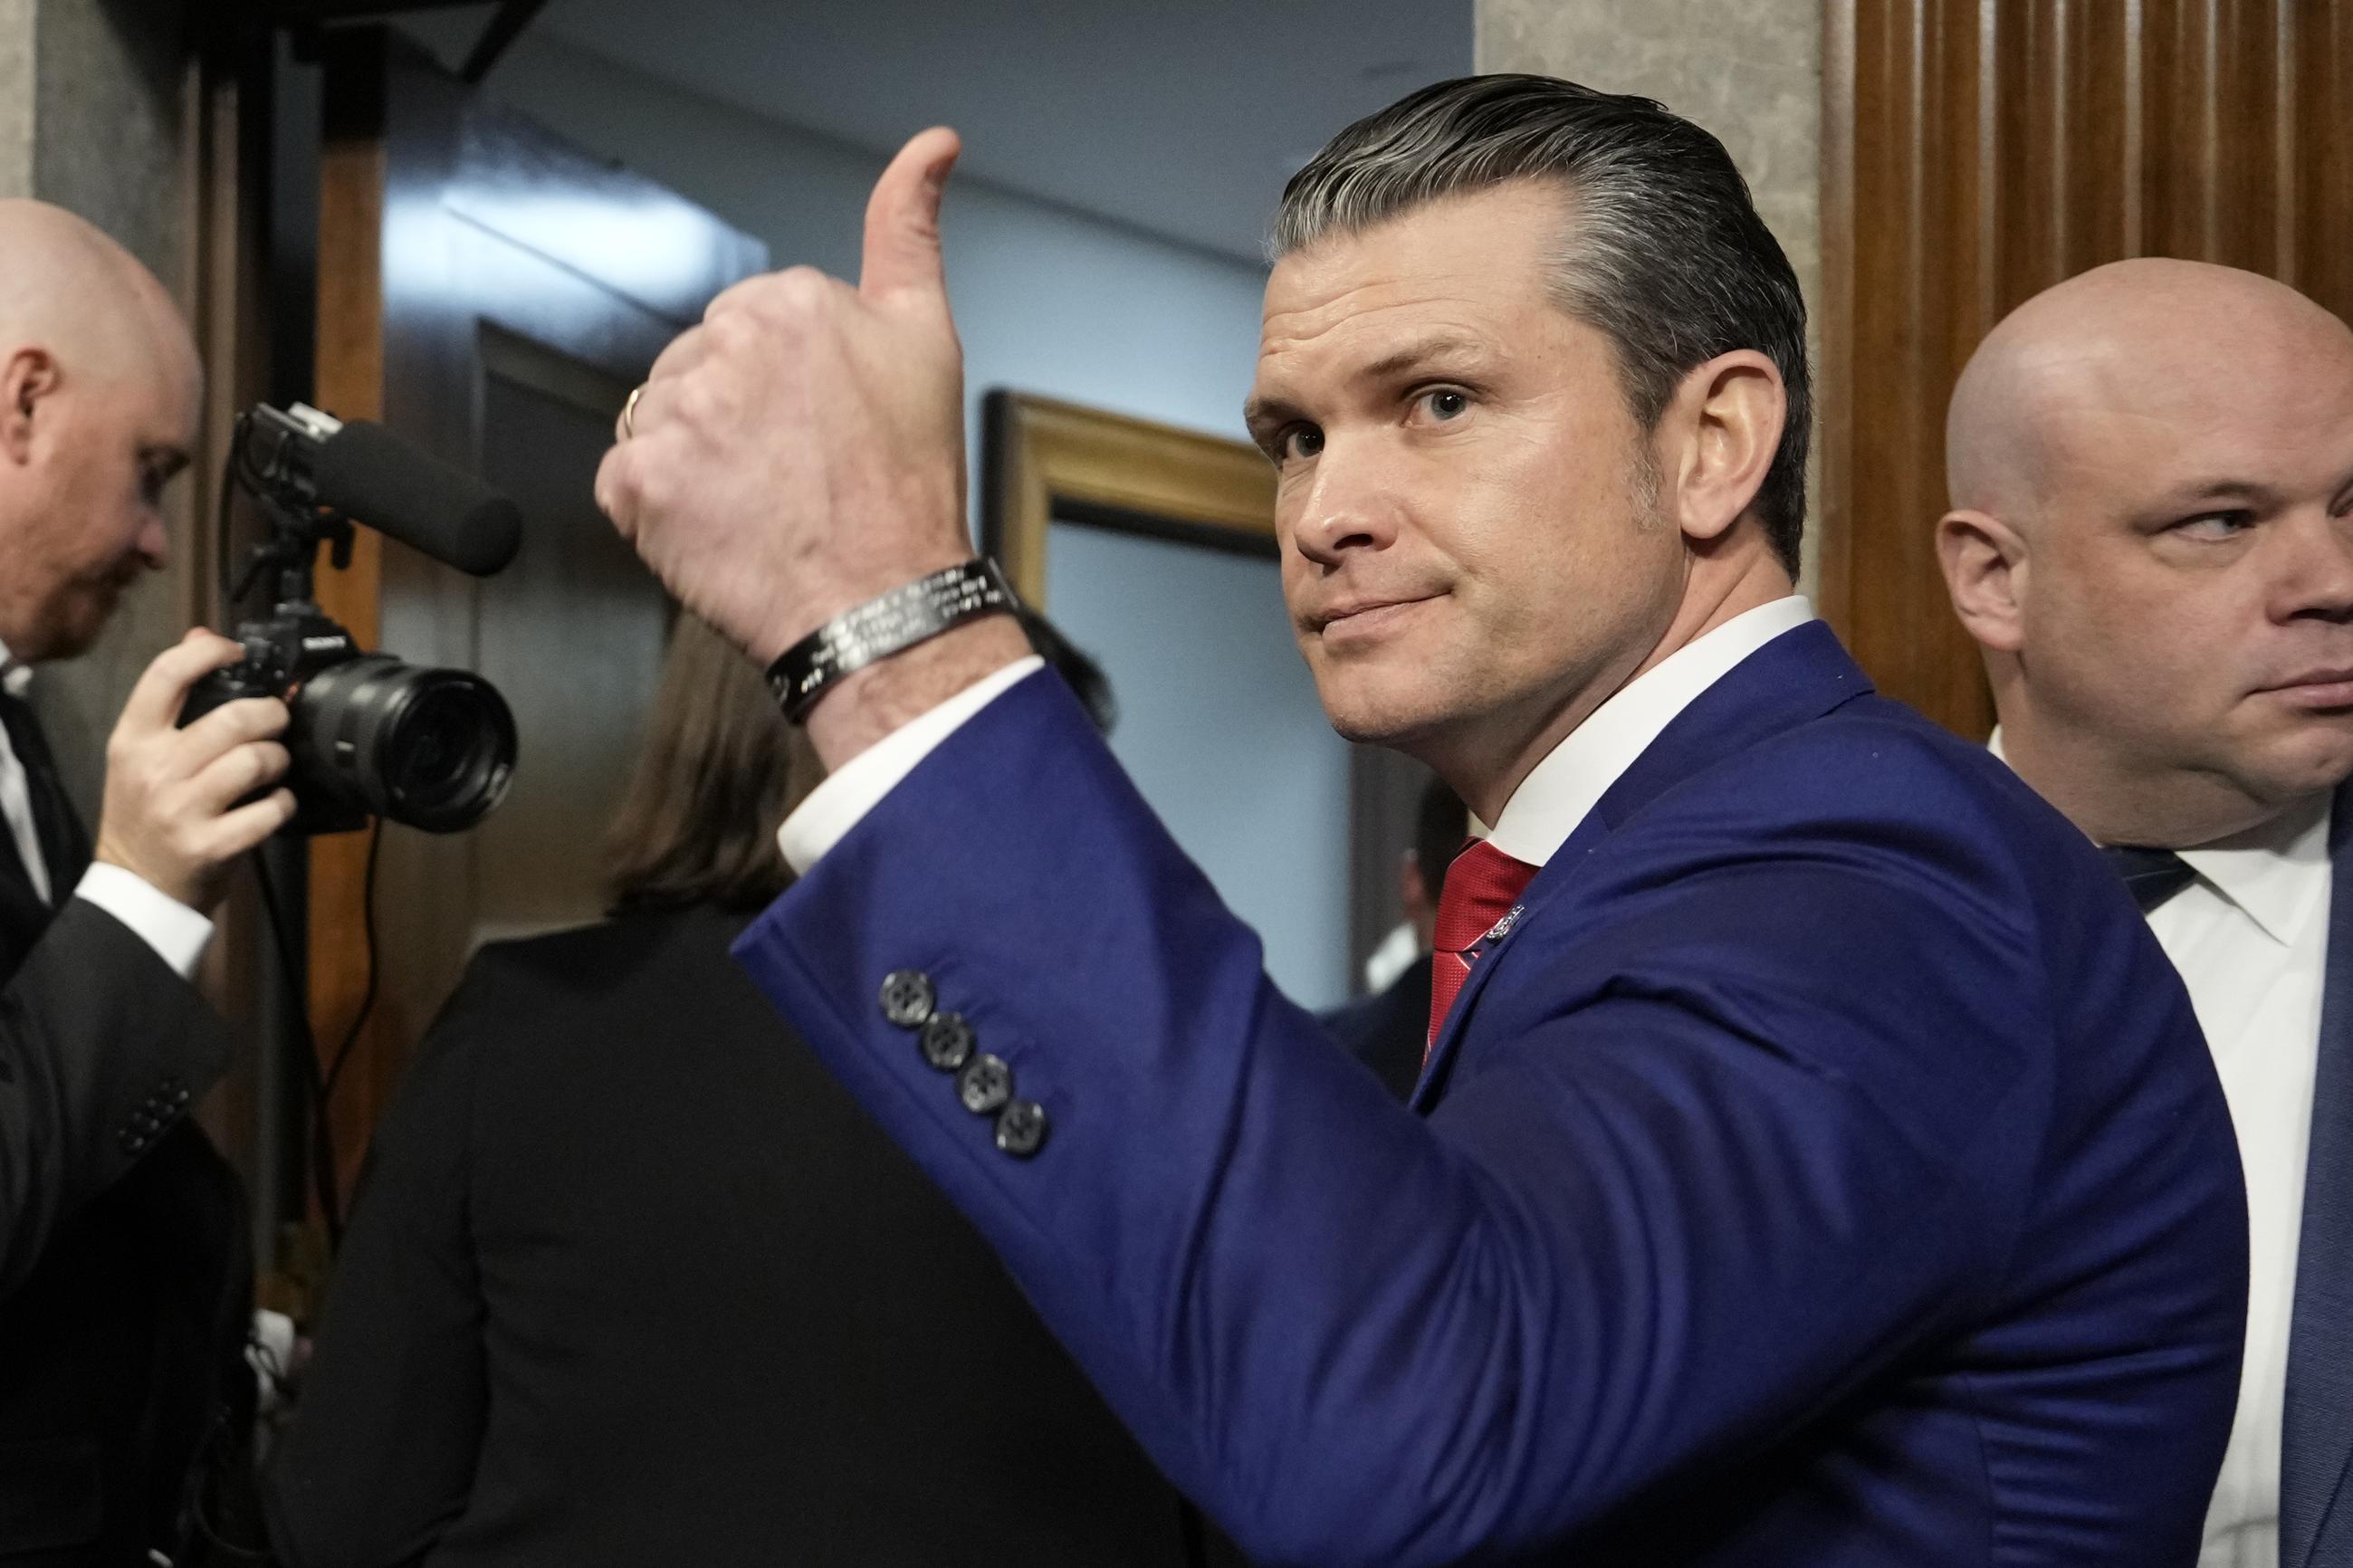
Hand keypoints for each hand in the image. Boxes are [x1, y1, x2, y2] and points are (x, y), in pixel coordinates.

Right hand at [92, 629, 294, 912]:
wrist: (135, 887)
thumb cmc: (146, 813)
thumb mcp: (141, 753)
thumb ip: (170, 700)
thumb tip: (201, 636)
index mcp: (132, 740)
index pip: (166, 674)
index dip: (211, 653)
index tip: (237, 653)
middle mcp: (154, 770)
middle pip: (233, 717)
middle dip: (270, 716)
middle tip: (276, 723)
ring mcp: (182, 810)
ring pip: (255, 760)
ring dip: (279, 760)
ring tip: (274, 767)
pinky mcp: (211, 845)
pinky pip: (269, 811)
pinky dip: (283, 804)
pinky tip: (275, 805)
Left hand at [595, 127, 977, 665]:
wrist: (885, 602)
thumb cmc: (908, 489)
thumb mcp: (927, 336)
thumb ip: (908, 229)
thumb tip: (930, 147)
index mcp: (789, 300)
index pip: (751, 330)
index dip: (789, 390)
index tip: (824, 430)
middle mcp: (726, 344)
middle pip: (700, 372)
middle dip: (738, 420)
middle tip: (799, 475)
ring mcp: (676, 414)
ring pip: (663, 425)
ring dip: (698, 465)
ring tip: (764, 505)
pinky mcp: (638, 481)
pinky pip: (626, 485)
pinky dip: (662, 514)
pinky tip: (721, 527)